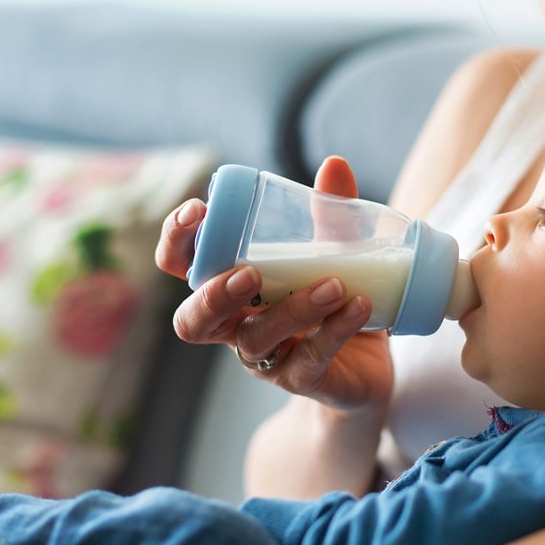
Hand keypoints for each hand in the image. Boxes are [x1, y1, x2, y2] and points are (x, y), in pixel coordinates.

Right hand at [155, 157, 393, 411]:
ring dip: (292, 309)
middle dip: (214, 296)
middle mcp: (238, 326)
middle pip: (193, 322)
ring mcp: (268, 359)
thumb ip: (331, 214)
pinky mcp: (303, 380)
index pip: (181, 267)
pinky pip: (309, 360)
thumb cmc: (336, 301)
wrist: (369, 367)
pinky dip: (334, 330)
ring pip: (256, 340)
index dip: (176, 242)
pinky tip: (358, 305)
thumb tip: (335, 165)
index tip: (198, 211)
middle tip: (249, 273)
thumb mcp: (336, 252)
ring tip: (333, 284)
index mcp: (231, 288)